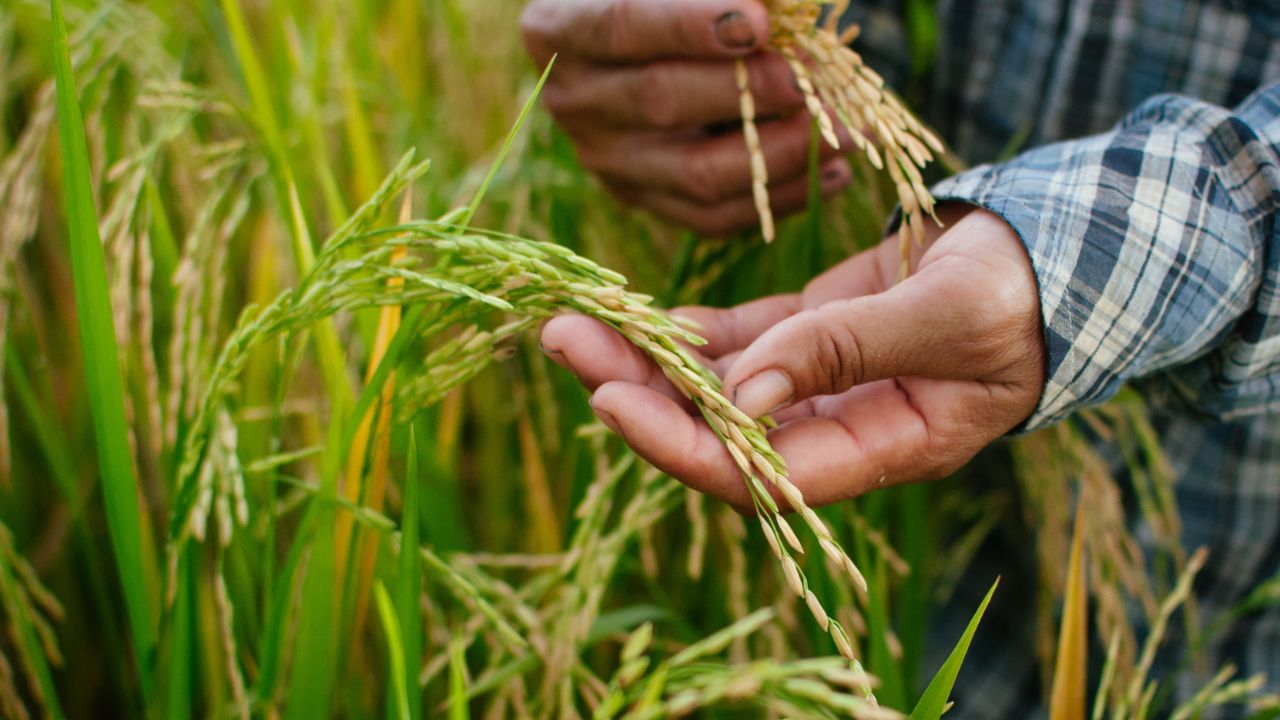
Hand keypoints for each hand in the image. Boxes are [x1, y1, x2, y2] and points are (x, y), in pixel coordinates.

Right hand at [521, 0, 852, 234]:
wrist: (634, 41)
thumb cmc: (663, 1)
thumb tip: (780, 7)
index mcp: (559, 28)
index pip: (623, 25)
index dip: (691, 26)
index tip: (760, 22)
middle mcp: (573, 100)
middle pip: (662, 102)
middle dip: (753, 92)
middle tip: (818, 80)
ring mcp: (607, 161)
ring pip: (696, 175)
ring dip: (784, 155)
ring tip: (849, 133)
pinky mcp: (645, 199)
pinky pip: (714, 216)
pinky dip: (782, 197)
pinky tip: (836, 172)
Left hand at [539, 206, 1045, 510]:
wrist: (1047, 254)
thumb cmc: (1022, 293)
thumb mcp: (948, 318)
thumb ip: (847, 352)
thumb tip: (744, 393)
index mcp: (882, 448)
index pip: (762, 475)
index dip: (683, 445)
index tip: (611, 400)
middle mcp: (838, 429)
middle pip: (720, 430)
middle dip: (640, 392)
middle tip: (566, 341)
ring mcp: (820, 384)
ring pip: (718, 385)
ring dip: (647, 357)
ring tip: (575, 321)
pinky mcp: (812, 337)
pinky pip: (737, 344)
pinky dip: (688, 332)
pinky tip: (638, 316)